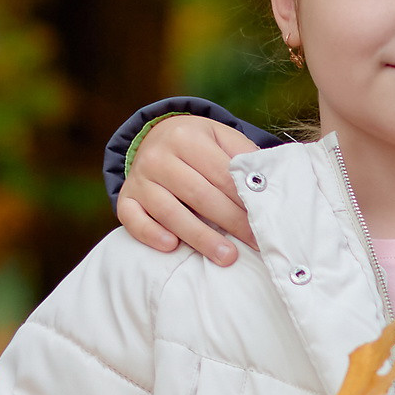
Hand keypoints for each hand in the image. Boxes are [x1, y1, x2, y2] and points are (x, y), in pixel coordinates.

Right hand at [119, 117, 257, 266]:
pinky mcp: (126, 198)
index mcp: (186, 137)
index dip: (245, 202)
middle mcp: (158, 156)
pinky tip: (172, 246)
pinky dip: (151, 234)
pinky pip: (133, 220)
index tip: (266, 222)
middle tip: (255, 244)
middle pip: (200, 196)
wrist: (156, 137)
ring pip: (170, 213)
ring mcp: (140, 178)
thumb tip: (268, 185)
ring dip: (200, 238)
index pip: (222, 176)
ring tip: (227, 257)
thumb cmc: (200, 145)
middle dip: (231, 223)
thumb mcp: (222, 138)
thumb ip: (244, 157)